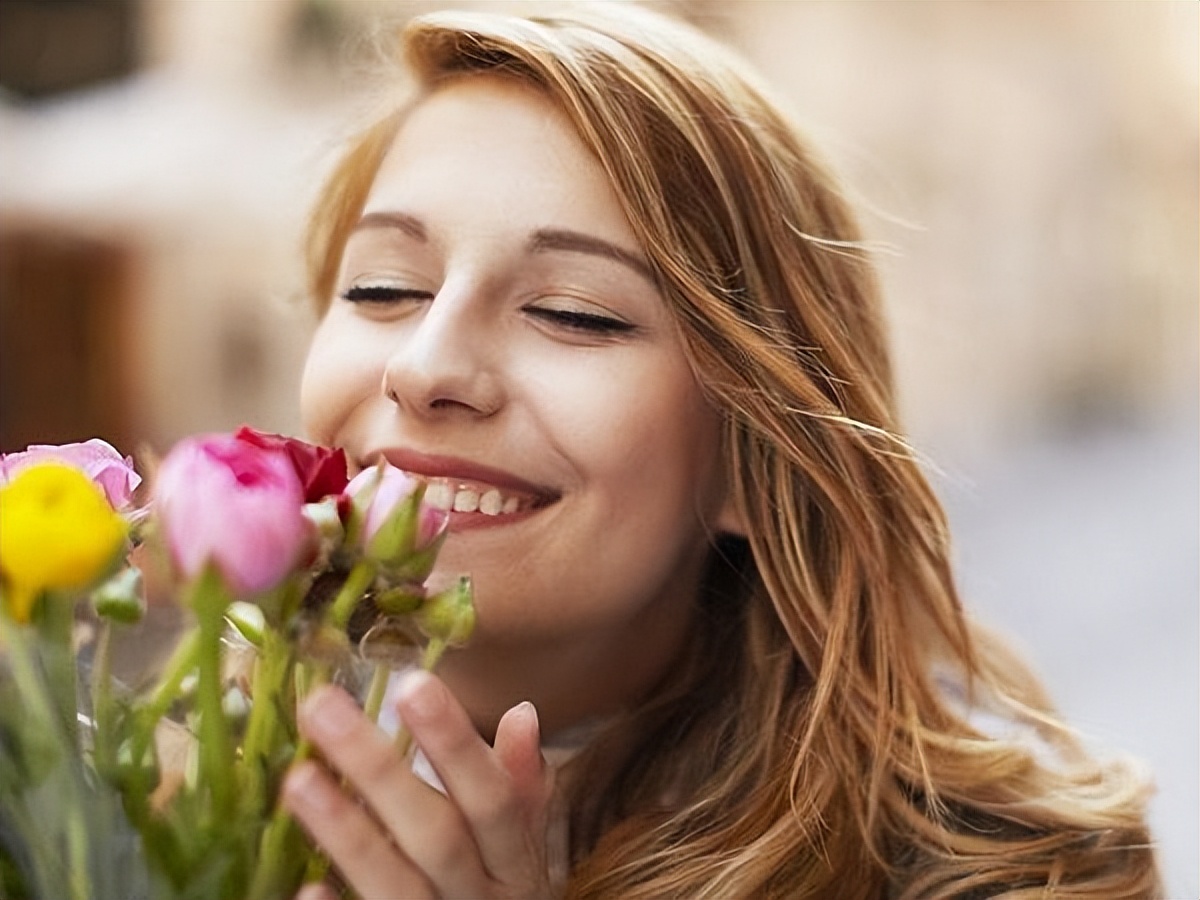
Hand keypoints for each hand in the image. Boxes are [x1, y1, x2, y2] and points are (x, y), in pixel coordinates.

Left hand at [282, 672, 555, 898]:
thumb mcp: (520, 844)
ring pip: (395, 885)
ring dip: (347, 832)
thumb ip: (519, 785)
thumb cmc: (501, 892)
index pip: (492, 795)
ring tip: (298, 779)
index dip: (454, 743)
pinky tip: (305, 886)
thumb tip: (522, 712)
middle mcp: (481, 896)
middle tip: (323, 707)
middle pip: (436, 835)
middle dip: (380, 770)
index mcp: (514, 860)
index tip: (413, 683)